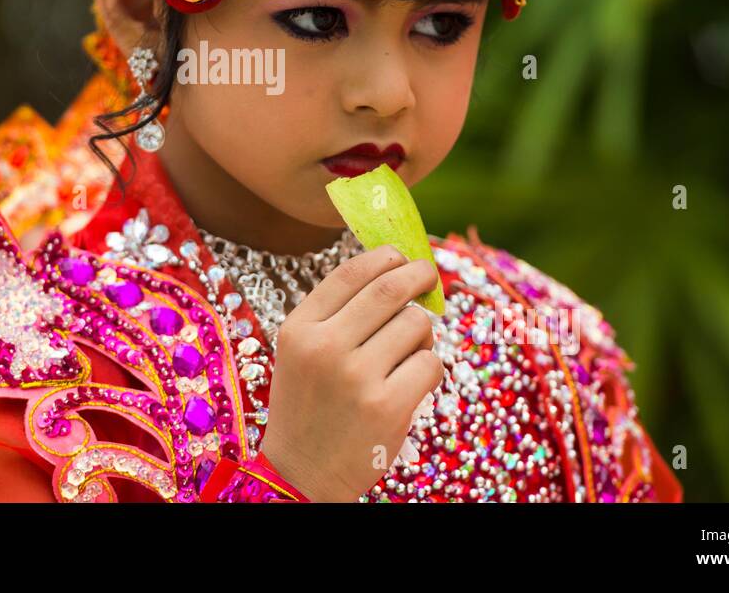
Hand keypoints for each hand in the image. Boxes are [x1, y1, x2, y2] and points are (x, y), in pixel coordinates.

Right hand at [258, 245, 443, 501]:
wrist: (302, 473)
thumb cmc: (308, 405)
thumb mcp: (300, 351)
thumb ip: (334, 314)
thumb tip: (392, 271)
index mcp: (299, 329)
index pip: (349, 273)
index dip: (383, 257)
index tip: (401, 256)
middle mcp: (325, 347)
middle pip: (389, 289)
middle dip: (418, 274)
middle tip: (429, 274)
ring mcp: (357, 377)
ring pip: (415, 324)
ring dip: (422, 330)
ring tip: (409, 348)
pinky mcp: (388, 406)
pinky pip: (429, 363)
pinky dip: (428, 367)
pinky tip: (412, 380)